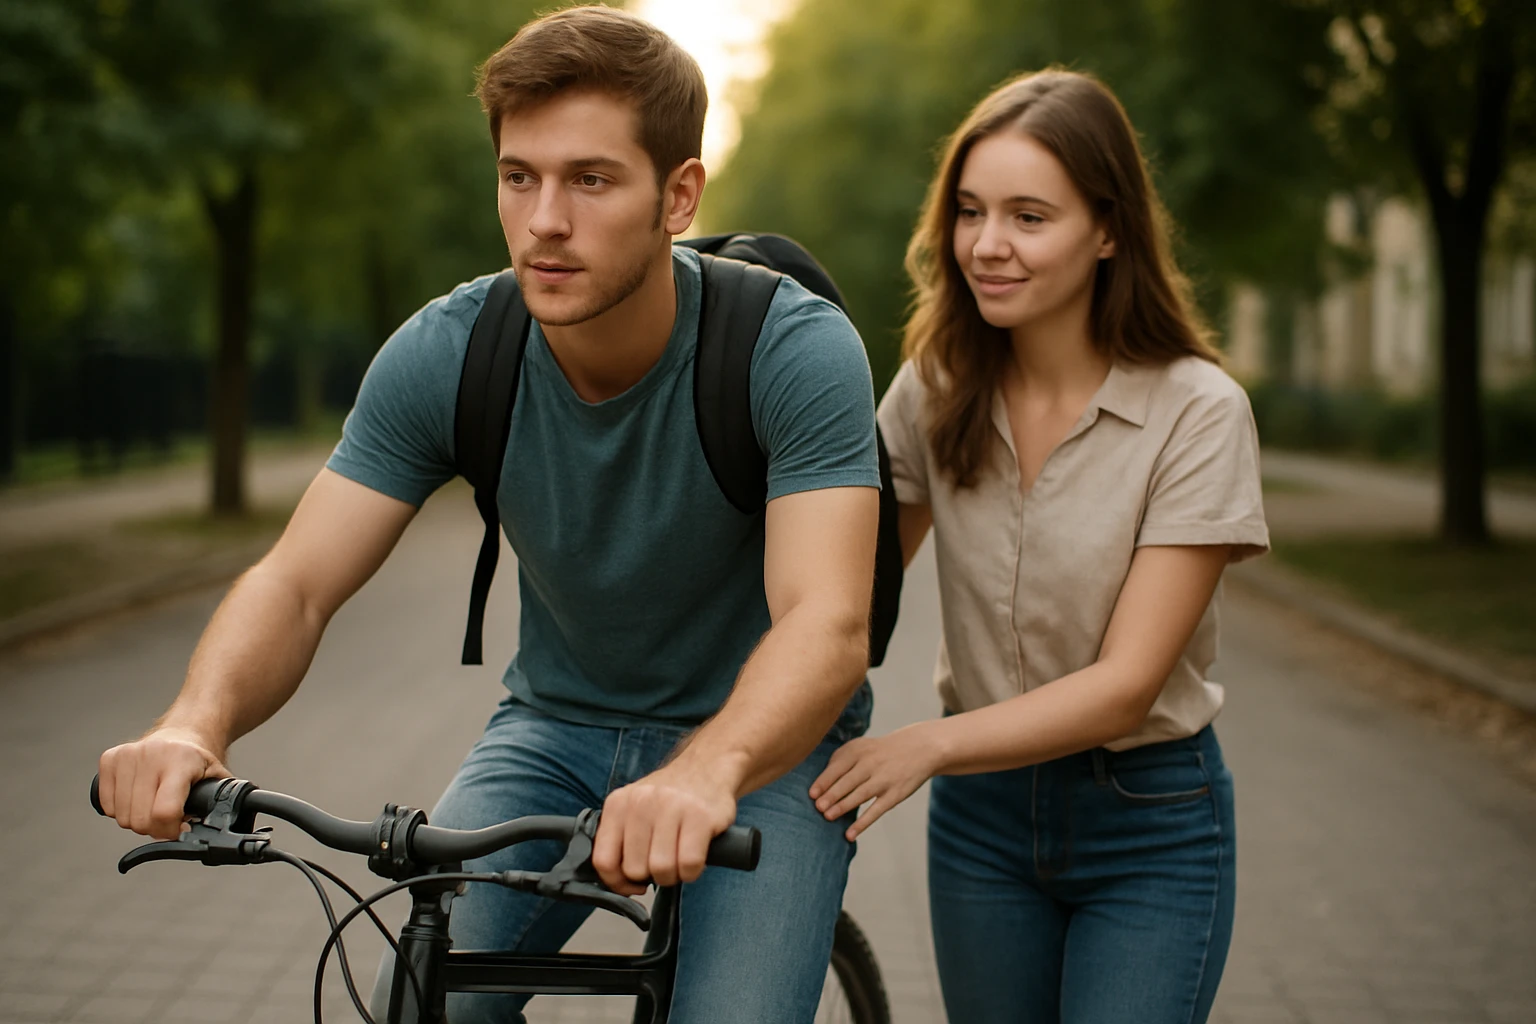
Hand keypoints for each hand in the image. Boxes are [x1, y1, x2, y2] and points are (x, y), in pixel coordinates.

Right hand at [97, 728, 230, 840]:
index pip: (164, 810)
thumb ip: (220, 804)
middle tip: (167, 818)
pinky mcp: (110, 758)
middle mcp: (151, 754)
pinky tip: (136, 798)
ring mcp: (127, 755)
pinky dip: (119, 811)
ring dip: (137, 820)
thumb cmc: (197, 761)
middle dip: (155, 828)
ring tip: (153, 806)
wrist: (182, 733)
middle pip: (140, 819)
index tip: (179, 829)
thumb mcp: (218, 779)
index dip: (170, 830)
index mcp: (181, 760)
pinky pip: (105, 805)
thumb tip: (222, 830)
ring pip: (121, 816)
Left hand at [592, 759, 738, 895]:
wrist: (707, 766)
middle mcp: (641, 802)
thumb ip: (620, 840)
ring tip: (679, 859)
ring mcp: (671, 807)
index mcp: (618, 804)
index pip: (603, 860)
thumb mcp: (634, 808)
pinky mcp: (700, 816)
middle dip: (651, 877)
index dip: (618, 883)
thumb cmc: (670, 797)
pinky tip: (694, 857)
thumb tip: (618, 882)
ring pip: (661, 870)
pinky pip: (689, 864)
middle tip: (663, 863)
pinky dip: (692, 871)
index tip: (632, 884)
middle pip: (635, 870)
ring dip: (673, 875)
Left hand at [809, 724, 943, 840]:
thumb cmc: (880, 751)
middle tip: (817, 808)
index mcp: (859, 750)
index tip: (812, 794)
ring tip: (828, 817)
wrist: (919, 749)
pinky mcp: (895, 795)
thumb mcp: (861, 746)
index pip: (838, 767)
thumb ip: (840, 760)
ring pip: (860, 795)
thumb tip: (820, 784)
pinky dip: (862, 823)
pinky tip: (849, 834)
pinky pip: (876, 811)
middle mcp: (871, 763)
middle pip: (848, 781)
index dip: (824, 781)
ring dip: (843, 807)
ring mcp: (884, 779)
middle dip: (831, 795)